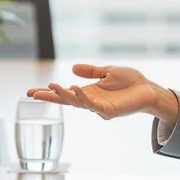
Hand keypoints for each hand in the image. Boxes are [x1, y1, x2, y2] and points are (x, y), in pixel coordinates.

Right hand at [26, 64, 169, 120]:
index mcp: (88, 92)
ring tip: (50, 87)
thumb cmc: (130, 82)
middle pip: (65, 100)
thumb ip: (91, 71)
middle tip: (32, 94)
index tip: (31, 92)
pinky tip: (74, 88)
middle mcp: (90, 101)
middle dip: (49, 97)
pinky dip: (82, 97)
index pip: (65, 92)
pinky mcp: (108, 111)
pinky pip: (91, 105)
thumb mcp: (108, 71)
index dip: (49, 92)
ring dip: (62, 95)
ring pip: (76, 103)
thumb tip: (73, 68)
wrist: (149, 89)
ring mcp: (98, 107)